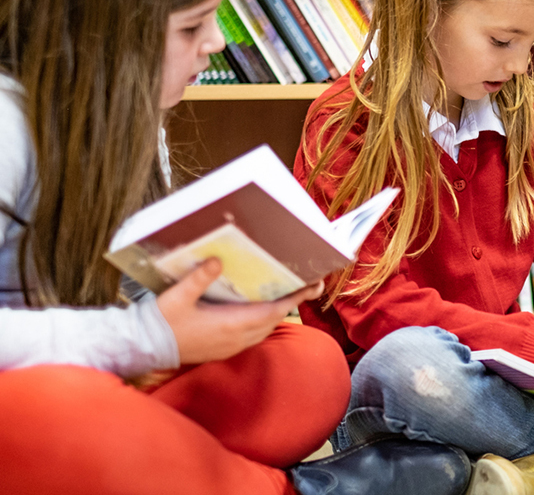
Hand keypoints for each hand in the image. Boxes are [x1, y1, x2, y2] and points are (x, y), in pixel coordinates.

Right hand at [156, 258, 322, 363]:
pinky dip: (262, 322)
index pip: (273, 310)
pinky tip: (258, 311)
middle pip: (274, 319)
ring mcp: (231, 346)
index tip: (313, 285)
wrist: (143, 348)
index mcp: (230, 323)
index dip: (296, 298)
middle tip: (307, 283)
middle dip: (291, 302)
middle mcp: (236, 338)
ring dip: (277, 313)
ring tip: (286, 294)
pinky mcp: (223, 350)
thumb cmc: (161, 321)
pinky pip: (252, 336)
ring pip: (264, 329)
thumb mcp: (177, 295)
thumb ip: (199, 278)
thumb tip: (217, 260)